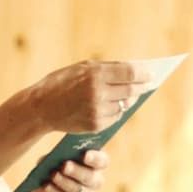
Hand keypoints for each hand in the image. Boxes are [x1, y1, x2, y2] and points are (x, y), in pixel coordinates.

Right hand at [25, 60, 144, 134]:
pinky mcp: (96, 125)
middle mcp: (98, 93)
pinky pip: (115, 117)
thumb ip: (107, 68)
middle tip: (146, 84)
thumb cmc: (62, 82)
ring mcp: (97, 110)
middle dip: (140, 87)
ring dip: (127, 100)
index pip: (130, 73)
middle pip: (131, 90)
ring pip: (124, 105)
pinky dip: (116, 111)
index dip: (144, 73)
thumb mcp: (82, 67)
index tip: (151, 74)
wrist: (41, 107)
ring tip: (125, 95)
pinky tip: (109, 106)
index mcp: (95, 74)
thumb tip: (134, 70)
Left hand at [32, 148, 108, 191]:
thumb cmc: (55, 163)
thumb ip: (61, 153)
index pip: (102, 161)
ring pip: (79, 190)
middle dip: (77, 171)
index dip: (95, 158)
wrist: (45, 183)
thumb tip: (60, 155)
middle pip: (91, 178)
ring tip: (53, 175)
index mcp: (96, 163)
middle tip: (65, 165)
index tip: (85, 154)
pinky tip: (47, 186)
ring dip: (65, 182)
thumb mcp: (57, 155)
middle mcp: (95, 180)